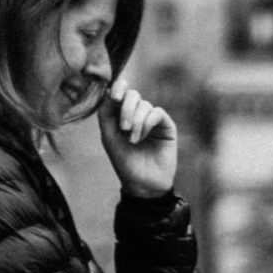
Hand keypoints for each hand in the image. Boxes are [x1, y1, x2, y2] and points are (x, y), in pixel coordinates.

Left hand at [96, 73, 177, 199]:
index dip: (118, 88)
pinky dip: (147, 122)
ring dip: (136, 121)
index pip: (121, 93)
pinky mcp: (167, 126)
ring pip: (144, 104)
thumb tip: (107, 92)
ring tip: (133, 140)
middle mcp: (138, 114)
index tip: (114, 96)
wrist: (142, 184)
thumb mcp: (109, 138)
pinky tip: (142, 136)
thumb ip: (106, 115)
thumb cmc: (124, 162)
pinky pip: (157, 112)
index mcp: (122, 115)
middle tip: (123, 128)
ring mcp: (153, 119)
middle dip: (126, 108)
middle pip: (132, 95)